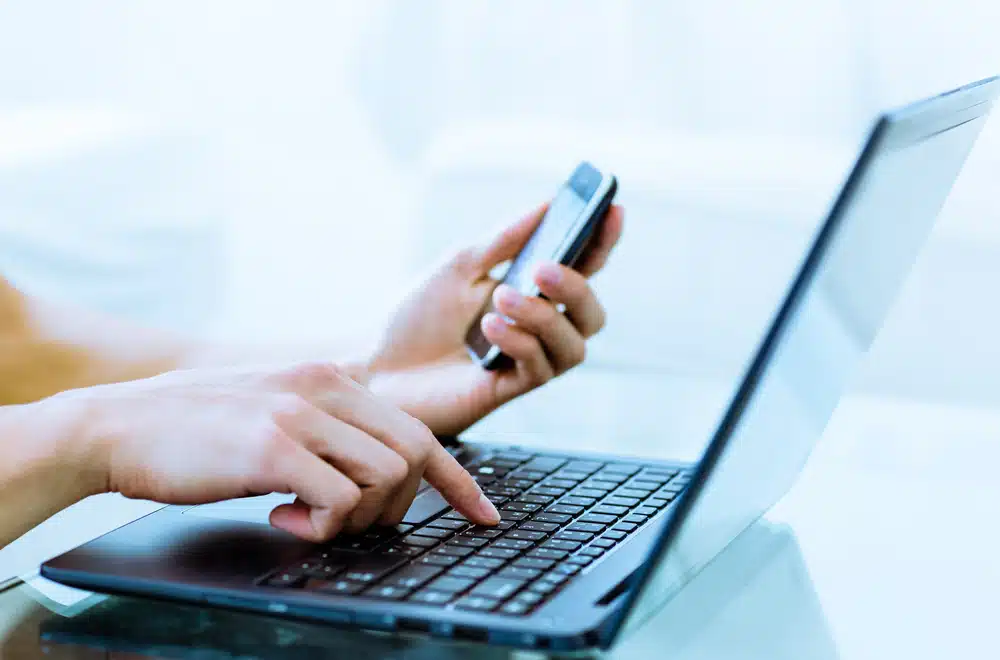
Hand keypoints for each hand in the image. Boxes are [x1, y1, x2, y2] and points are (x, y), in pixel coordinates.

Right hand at [53, 362, 499, 541]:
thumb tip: (379, 476)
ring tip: (305, 518)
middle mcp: (325, 387)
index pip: (420, 429)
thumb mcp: (278, 413)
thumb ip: (329, 431)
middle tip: (351, 523)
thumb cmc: (198, 432)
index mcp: (332, 378)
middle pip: (416, 455)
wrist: (116, 427)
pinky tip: (280, 519)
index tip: (484, 514)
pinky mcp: (273, 446)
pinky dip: (321, 527)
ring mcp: (301, 414)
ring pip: (388, 479)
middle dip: (401, 507)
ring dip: (357, 517)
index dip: (459, 480)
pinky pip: (340, 501)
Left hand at [368, 203, 622, 435]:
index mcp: (529, 293)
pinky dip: (521, 342)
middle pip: (592, 314)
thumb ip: (505, 239)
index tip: (613, 209)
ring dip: (543, 317)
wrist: (372, 366)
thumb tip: (549, 204)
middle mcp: (536, 329)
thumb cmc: (414, 317)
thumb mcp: (458, 265)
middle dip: (577, 288)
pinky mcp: (507, 391)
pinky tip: (488, 328)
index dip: (603, 241)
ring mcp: (525, 362)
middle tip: (543, 269)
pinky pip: (540, 369)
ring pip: (574, 346)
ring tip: (501, 300)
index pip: (582, 267)